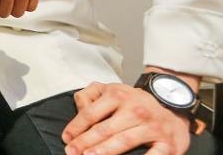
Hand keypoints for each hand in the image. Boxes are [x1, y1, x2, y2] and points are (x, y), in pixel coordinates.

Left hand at [62, 82, 190, 154]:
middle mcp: (136, 110)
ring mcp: (152, 127)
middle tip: (71, 152)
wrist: (172, 108)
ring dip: (105, 151)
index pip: (91, 113)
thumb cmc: (134, 103)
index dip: (76, 127)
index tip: (66, 138)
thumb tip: (79, 107)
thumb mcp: (111, 90)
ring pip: (124, 141)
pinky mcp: (167, 143)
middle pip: (105, 129)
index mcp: (118, 96)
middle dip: (85, 142)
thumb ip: (90, 94)